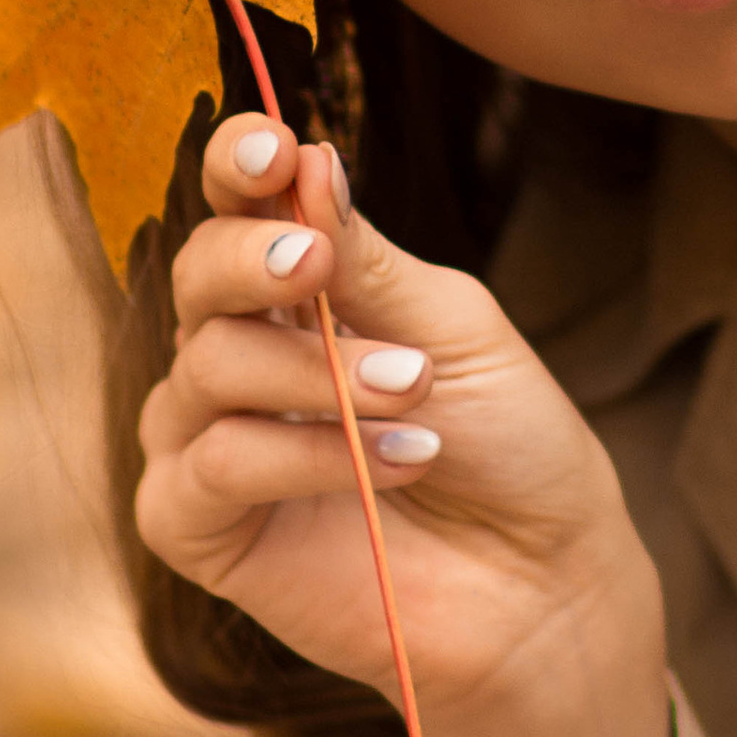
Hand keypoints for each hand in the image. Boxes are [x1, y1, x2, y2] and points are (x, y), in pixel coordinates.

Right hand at [140, 114, 673, 736]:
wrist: (541, 586)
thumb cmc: (509, 448)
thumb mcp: (454, 330)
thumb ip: (367, 259)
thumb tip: (306, 160)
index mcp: (300, 291)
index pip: (236, 206)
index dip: (236, 166)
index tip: (269, 150)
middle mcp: (239, 354)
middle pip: (197, 273)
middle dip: (256, 259)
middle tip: (317, 264)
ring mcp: (208, 439)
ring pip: (205, 366)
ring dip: (317, 375)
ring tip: (414, 398)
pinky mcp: (196, 526)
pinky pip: (210, 465)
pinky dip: (296, 455)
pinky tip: (385, 466)